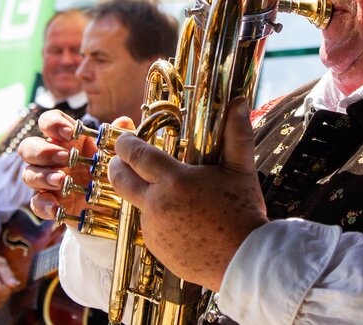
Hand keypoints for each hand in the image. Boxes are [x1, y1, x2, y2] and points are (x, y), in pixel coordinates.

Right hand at [20, 110, 129, 219]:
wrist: (112, 204)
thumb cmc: (110, 171)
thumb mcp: (117, 155)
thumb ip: (118, 137)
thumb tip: (124, 121)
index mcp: (67, 139)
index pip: (48, 121)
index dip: (53, 123)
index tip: (69, 132)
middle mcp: (51, 157)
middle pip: (29, 146)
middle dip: (43, 151)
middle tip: (64, 157)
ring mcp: (47, 180)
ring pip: (28, 173)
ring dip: (42, 176)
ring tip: (61, 180)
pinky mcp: (49, 203)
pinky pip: (35, 202)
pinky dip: (43, 205)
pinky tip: (56, 208)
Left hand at [109, 98, 267, 291]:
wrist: (246, 261)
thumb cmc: (244, 213)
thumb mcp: (241, 170)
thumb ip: (236, 134)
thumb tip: (238, 100)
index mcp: (175, 181)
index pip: (136, 155)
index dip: (126, 143)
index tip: (125, 137)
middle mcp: (157, 204)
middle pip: (121, 179)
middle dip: (116, 166)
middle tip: (120, 160)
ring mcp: (154, 229)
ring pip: (137, 205)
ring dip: (144, 195)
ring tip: (169, 194)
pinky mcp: (156, 249)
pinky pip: (150, 229)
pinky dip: (159, 221)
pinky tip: (182, 221)